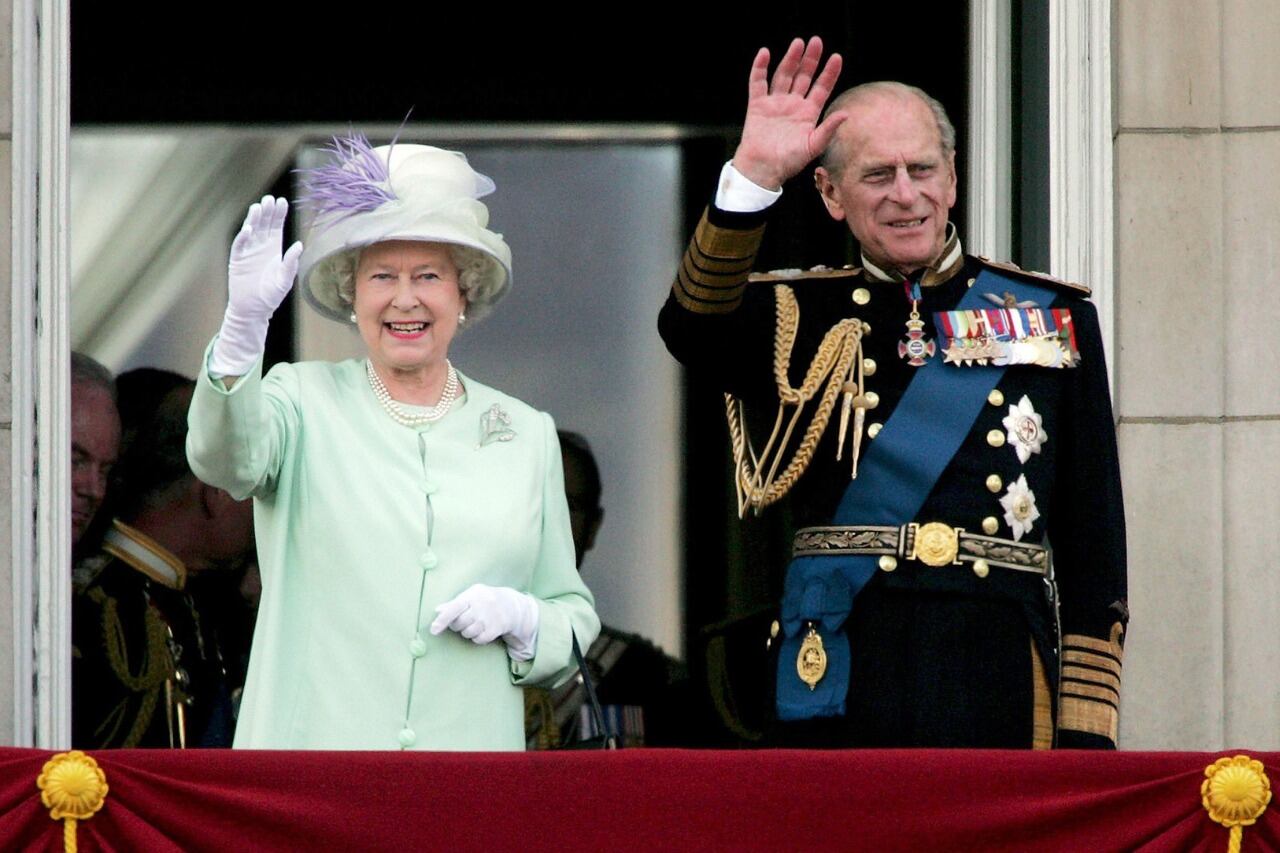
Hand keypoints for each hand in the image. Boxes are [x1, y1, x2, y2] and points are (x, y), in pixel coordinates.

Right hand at [209, 196, 303, 376]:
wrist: (253, 310)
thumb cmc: (271, 296)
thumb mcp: (284, 280)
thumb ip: (290, 263)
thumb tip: (299, 244)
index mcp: (274, 248)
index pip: (276, 226)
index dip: (279, 214)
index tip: (282, 201)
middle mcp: (260, 246)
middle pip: (264, 224)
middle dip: (267, 212)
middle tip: (271, 199)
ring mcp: (248, 251)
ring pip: (251, 230)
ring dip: (254, 219)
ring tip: (259, 207)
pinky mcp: (237, 260)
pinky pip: (239, 245)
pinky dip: (243, 236)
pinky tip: (249, 229)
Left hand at [430, 584, 539, 660]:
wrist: (511, 605)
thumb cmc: (484, 600)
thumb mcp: (470, 596)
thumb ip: (454, 603)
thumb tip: (437, 610)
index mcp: (472, 595)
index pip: (454, 608)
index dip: (442, 619)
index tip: (433, 630)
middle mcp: (481, 606)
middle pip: (459, 623)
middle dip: (457, 625)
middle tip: (463, 621)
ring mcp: (490, 618)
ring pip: (468, 633)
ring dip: (467, 632)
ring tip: (475, 624)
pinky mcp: (496, 629)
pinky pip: (478, 639)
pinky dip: (478, 637)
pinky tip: (483, 629)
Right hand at [731, 36, 845, 189]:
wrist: (762, 169)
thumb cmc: (788, 162)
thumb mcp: (813, 146)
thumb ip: (828, 130)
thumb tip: (846, 114)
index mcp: (808, 113)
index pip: (822, 88)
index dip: (829, 73)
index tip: (837, 57)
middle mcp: (793, 104)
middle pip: (804, 76)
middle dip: (810, 59)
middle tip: (817, 41)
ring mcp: (775, 103)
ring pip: (784, 75)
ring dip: (790, 59)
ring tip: (798, 43)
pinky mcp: (758, 105)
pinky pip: (758, 82)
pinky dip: (760, 68)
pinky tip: (765, 54)